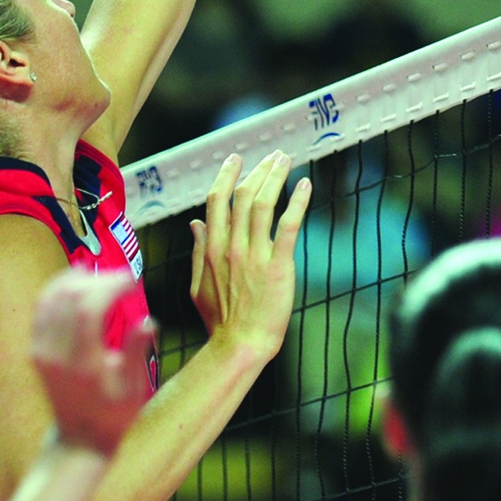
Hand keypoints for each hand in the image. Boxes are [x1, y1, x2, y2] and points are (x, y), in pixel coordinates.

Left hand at [30, 270, 155, 453]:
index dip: (112, 286)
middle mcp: (57, 353)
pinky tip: (75, 280)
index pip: (89, 308)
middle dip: (99, 279)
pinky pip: (41, 308)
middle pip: (71, 297)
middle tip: (124, 279)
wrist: (78, 440)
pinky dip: (57, 287)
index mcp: (83, 362)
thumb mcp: (132, 389)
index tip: (135, 282)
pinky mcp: (37, 349)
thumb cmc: (112, 415)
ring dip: (78, 279)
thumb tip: (149, 321)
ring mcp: (42, 350)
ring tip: (103, 275)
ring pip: (52, 297)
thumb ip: (136, 352)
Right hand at [189, 151, 311, 356]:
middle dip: (258, 170)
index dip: (226, 176)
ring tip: (285, 160)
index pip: (216, 201)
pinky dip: (297, 202)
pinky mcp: (278, 266)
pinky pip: (289, 226)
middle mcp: (231, 247)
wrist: (240, 345)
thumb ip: (197, 250)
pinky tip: (306, 185)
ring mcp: (254, 255)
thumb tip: (194, 223)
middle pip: (243, 196)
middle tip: (272, 155)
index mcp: (211, 249)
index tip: (237, 159)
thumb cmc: (219, 320)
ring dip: (275, 177)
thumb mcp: (197, 284)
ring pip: (263, 204)